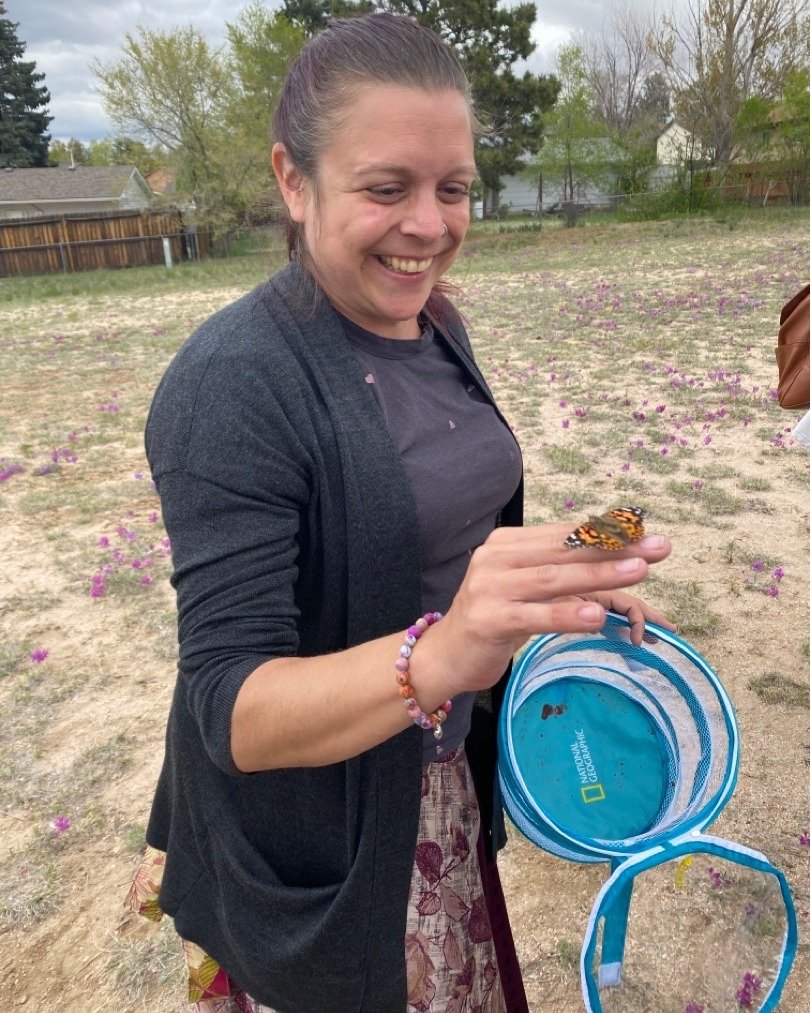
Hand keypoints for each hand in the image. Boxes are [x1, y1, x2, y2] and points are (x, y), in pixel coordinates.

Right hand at [433, 523, 671, 696]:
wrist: (445, 655)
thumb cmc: (494, 620)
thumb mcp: (527, 590)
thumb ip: (560, 574)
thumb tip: (617, 563)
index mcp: (507, 544)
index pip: (564, 534)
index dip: (606, 533)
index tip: (646, 533)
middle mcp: (495, 559)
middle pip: (564, 551)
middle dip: (613, 548)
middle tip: (656, 548)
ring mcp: (489, 588)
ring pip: (553, 579)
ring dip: (598, 574)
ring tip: (638, 570)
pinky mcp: (487, 620)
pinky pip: (535, 616)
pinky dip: (567, 615)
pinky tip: (596, 617)